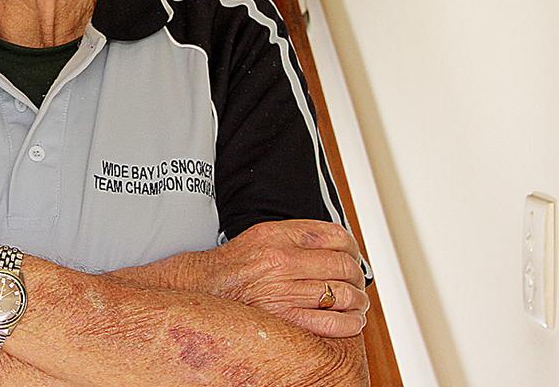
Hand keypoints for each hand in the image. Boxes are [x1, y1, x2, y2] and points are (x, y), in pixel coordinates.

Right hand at [201, 220, 368, 337]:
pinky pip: (332, 323)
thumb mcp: (261, 236)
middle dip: (357, 276)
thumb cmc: (232, 266)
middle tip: (356, 282)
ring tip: (356, 303)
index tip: (352, 256)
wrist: (201, 289)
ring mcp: (283, 290)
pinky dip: (350, 323)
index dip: (352, 248)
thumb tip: (336, 245)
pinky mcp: (284, 319)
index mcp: (277, 235)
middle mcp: (281, 260)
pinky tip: (351, 321)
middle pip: (343, 266)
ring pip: (343, 294)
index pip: (335, 236)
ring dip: (358, 301)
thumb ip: (295, 236)